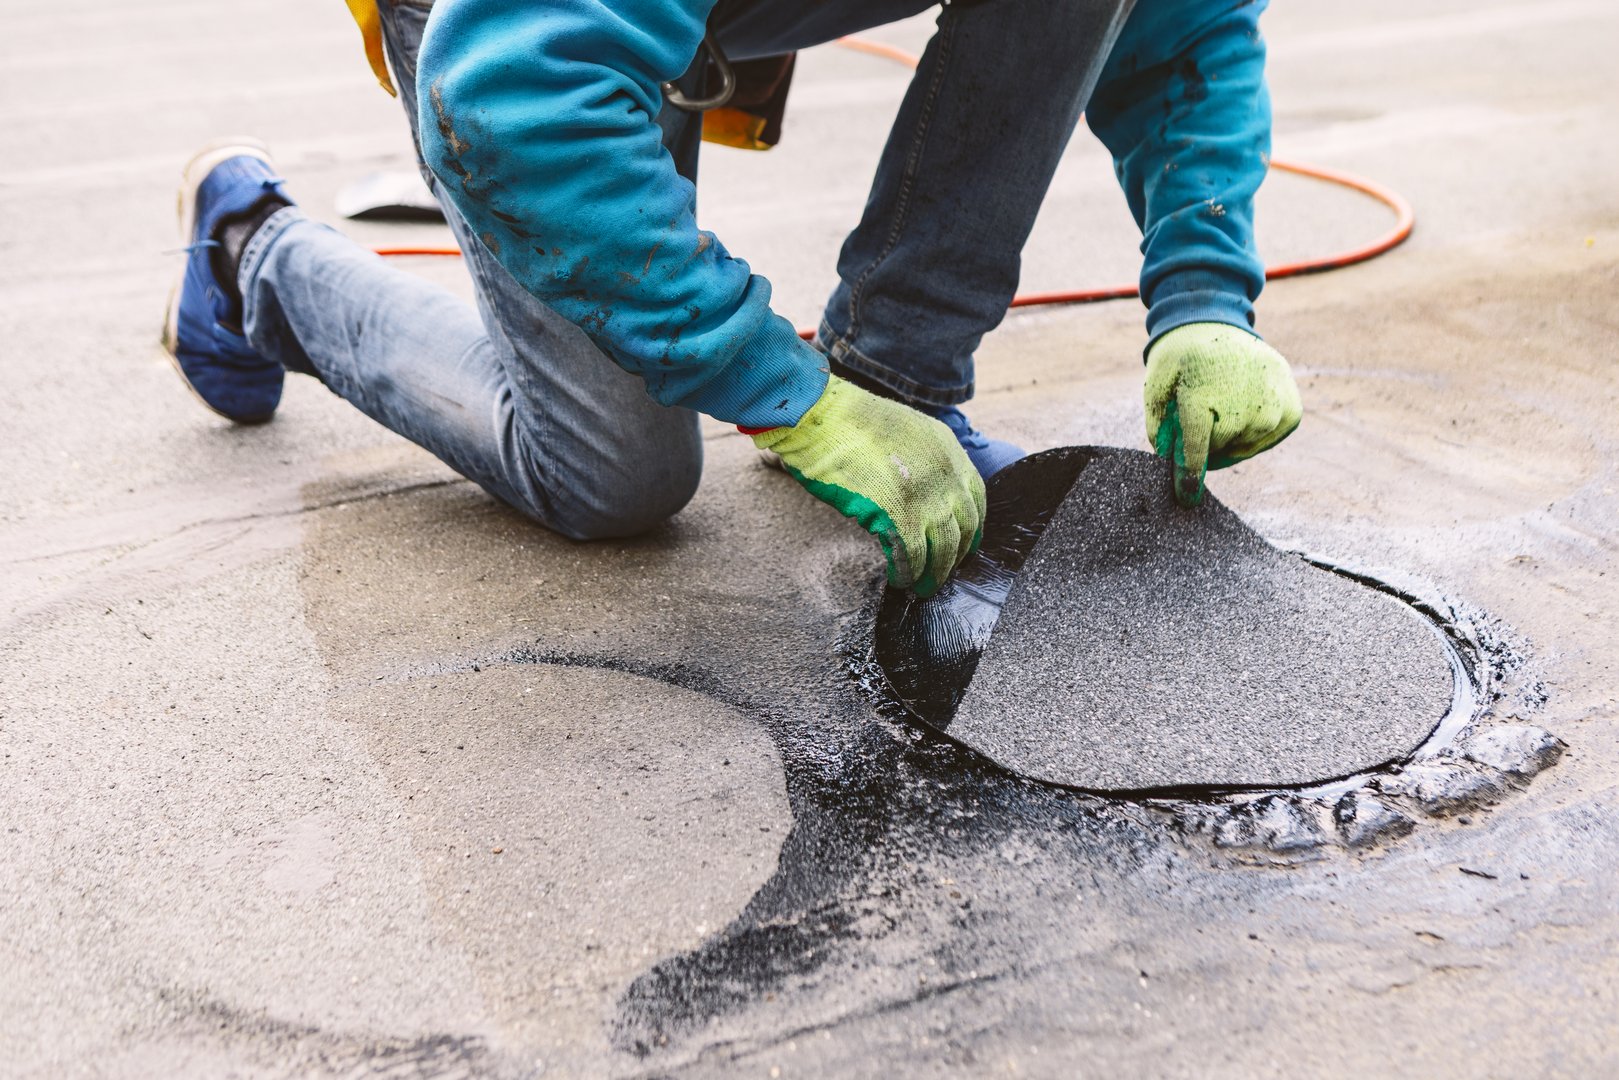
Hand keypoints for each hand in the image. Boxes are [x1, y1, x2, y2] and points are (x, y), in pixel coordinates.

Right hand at [751, 375, 985, 596]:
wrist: (820, 417)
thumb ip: (920, 458)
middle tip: (942, 574)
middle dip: (955, 557)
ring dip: (934, 574)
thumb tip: (917, 491)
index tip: (965, 545)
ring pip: (943, 549)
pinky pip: (912, 556)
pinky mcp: (898, 515)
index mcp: (948, 448)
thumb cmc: (846, 422)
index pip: (976, 497)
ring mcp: (925, 495)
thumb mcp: (902, 430)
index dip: (972, 527)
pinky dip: (907, 573)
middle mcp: (945, 472)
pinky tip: (899, 578)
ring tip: (922, 586)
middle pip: (964, 528)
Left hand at [1144, 322, 1302, 506]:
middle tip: (1200, 411)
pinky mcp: (1291, 410)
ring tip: (1222, 403)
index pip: (1196, 452)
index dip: (1189, 478)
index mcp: (1201, 399)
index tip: (1187, 498)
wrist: (1216, 324)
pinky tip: (1243, 407)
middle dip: (1204, 442)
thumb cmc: (1181, 362)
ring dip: (1229, 437)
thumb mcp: (1157, 390)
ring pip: (1243, 448)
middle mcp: (1242, 405)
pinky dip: (1252, 432)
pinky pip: (1267, 440)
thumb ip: (1161, 431)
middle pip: (1218, 451)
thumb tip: (1176, 466)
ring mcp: (1271, 408)